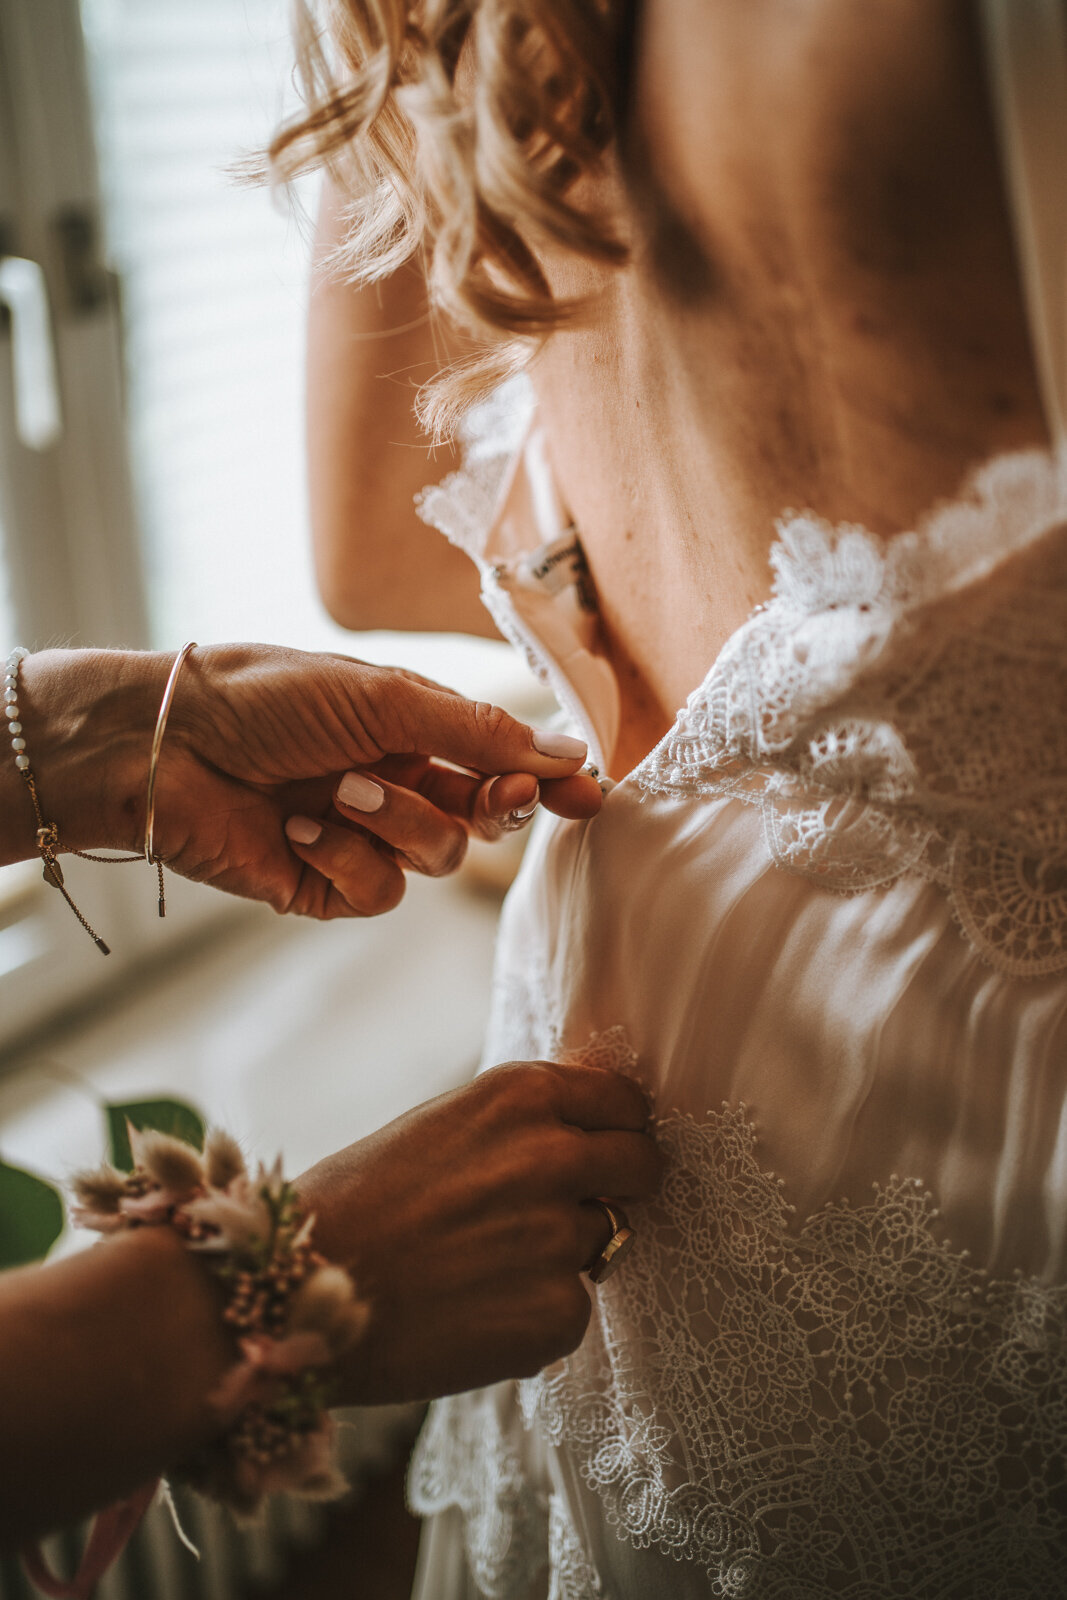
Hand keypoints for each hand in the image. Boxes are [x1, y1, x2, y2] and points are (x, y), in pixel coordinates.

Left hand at [11, 646, 601, 916]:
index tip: (590, 795)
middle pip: (483, 818)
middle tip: (502, 791)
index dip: (547, 780)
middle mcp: (395, 784)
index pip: (500, 762)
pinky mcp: (326, 885)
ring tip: (336, 789)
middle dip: (493, 804)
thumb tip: (567, 750)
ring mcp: (363, 839)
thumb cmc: (265, 697)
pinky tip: (300, 827)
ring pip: (438, 857)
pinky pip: (379, 891)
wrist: (166, 744)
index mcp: (410, 730)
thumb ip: (478, 732)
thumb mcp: (384, 697)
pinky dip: (346, 857)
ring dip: (397, 821)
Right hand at [296, 1062, 664, 1401]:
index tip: (603, 1148)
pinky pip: (572, 1307)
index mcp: (521, 1095)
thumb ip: (519, 1125)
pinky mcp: (558, 1314)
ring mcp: (559, 1237)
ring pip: (601, 1240)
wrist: (299, 1293)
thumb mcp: (442, 1125)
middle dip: (620, 1185)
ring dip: (560, 1254)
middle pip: (642, 1165)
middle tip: (571, 1208)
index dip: (614, 1129)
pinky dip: (535, 1315)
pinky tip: (473, 1312)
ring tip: (481, 1266)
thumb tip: (586, 1132)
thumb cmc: (357, 1203)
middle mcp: (552, 1157)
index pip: (624, 1102)